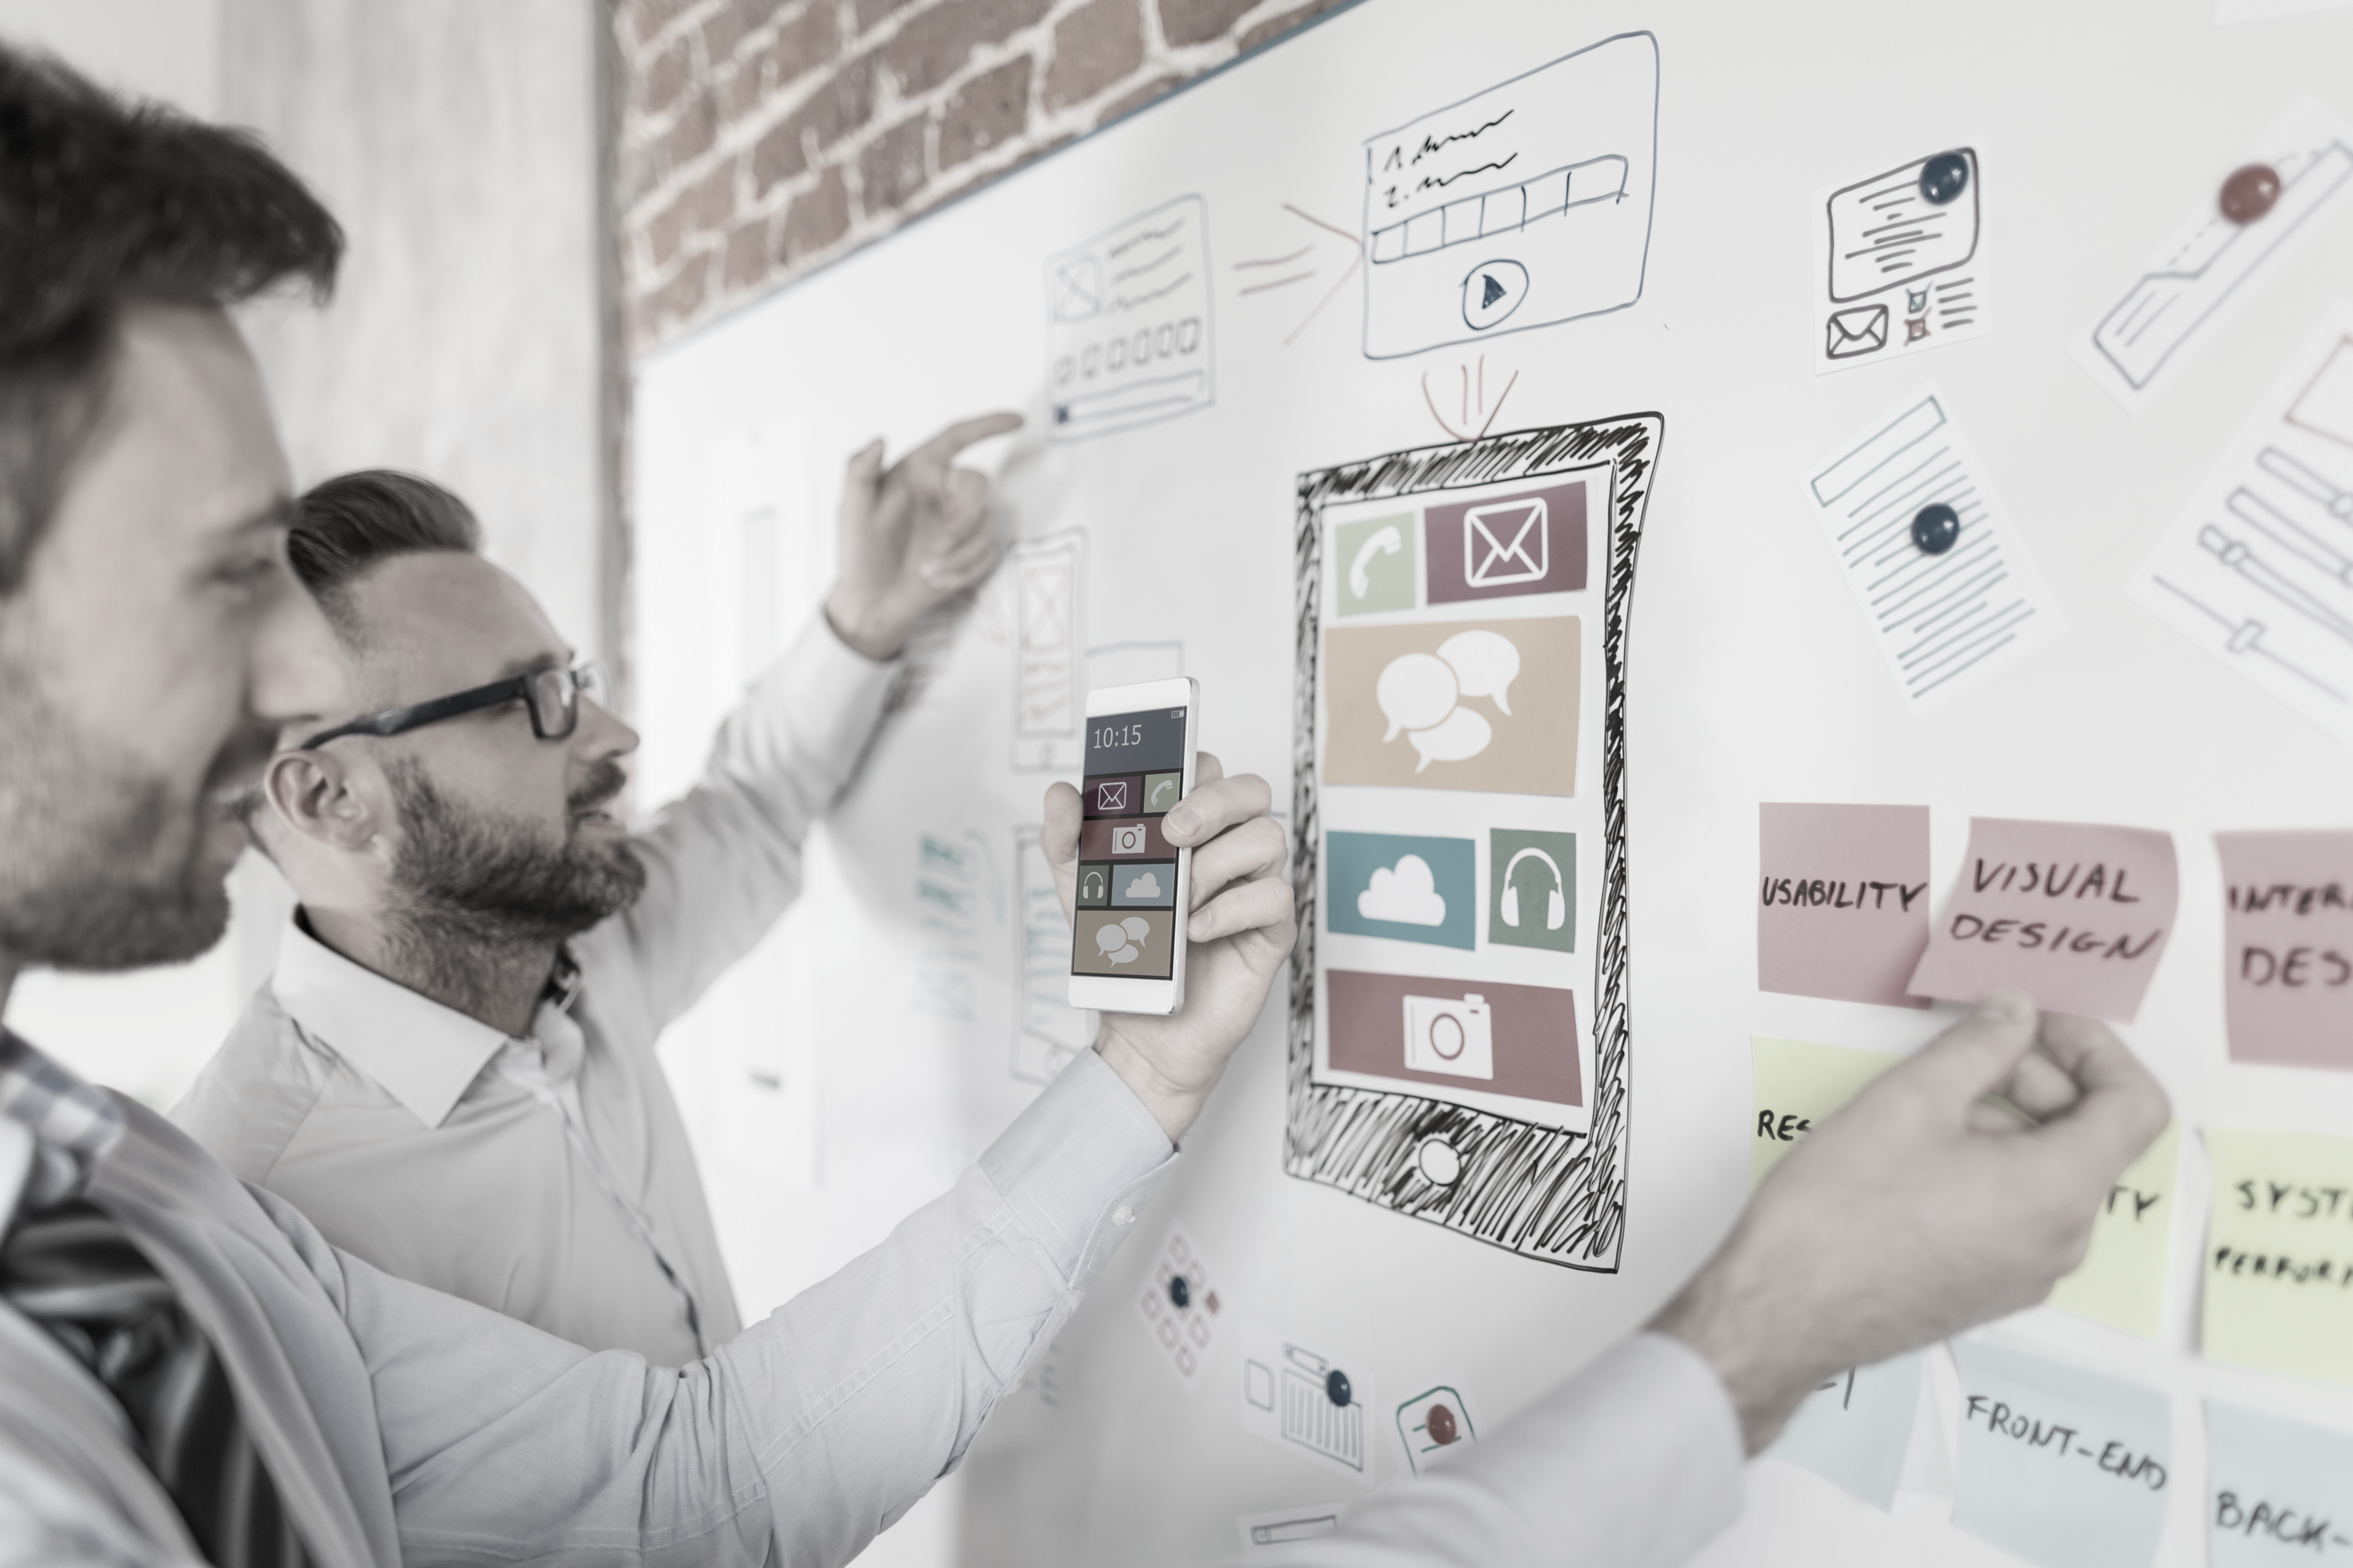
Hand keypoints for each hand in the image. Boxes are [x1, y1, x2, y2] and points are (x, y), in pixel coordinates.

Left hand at [823, 411, 1022, 660]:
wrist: (873, 601)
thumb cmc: (860, 554)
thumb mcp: (851, 512)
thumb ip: (859, 472)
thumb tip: (878, 440)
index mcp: (918, 471)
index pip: (957, 438)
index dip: (988, 425)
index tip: (1017, 420)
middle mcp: (942, 490)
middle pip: (979, 486)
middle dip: (962, 523)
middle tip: (937, 550)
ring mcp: (959, 520)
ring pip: (988, 523)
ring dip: (961, 554)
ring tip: (928, 573)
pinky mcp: (971, 548)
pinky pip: (989, 552)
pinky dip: (965, 571)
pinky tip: (938, 580)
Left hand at [1043, 752, 1295, 1142]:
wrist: (1140, 1028)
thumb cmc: (1123, 952)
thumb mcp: (1079, 890)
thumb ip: (1067, 839)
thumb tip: (1061, 792)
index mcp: (1190, 829)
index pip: (1208, 769)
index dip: (1191, 764)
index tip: (1159, 781)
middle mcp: (1227, 849)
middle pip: (1252, 790)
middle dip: (1214, 800)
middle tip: (1173, 832)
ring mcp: (1253, 887)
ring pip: (1269, 837)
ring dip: (1216, 864)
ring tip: (1180, 901)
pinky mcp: (1272, 929)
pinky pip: (1275, 896)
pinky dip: (1230, 909)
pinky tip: (1195, 930)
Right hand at [1649, 990, 2168, 1452]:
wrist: (1781, 1313)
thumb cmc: (1839, 1215)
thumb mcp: (1908, 1100)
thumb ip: (1978, 1044)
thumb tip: (2017, 1015)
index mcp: (2057, 1192)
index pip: (2136, 1106)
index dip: (2097, 1048)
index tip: (2038, 1023)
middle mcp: (2061, 1241)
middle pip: (2089, 1136)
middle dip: (2036, 1078)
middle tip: (1961, 1051)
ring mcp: (2028, 1273)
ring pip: (2048, 1173)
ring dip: (2005, 1121)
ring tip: (1922, 1106)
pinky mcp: (1990, 1288)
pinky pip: (2018, 1210)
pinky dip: (1989, 1164)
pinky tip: (1916, 1153)